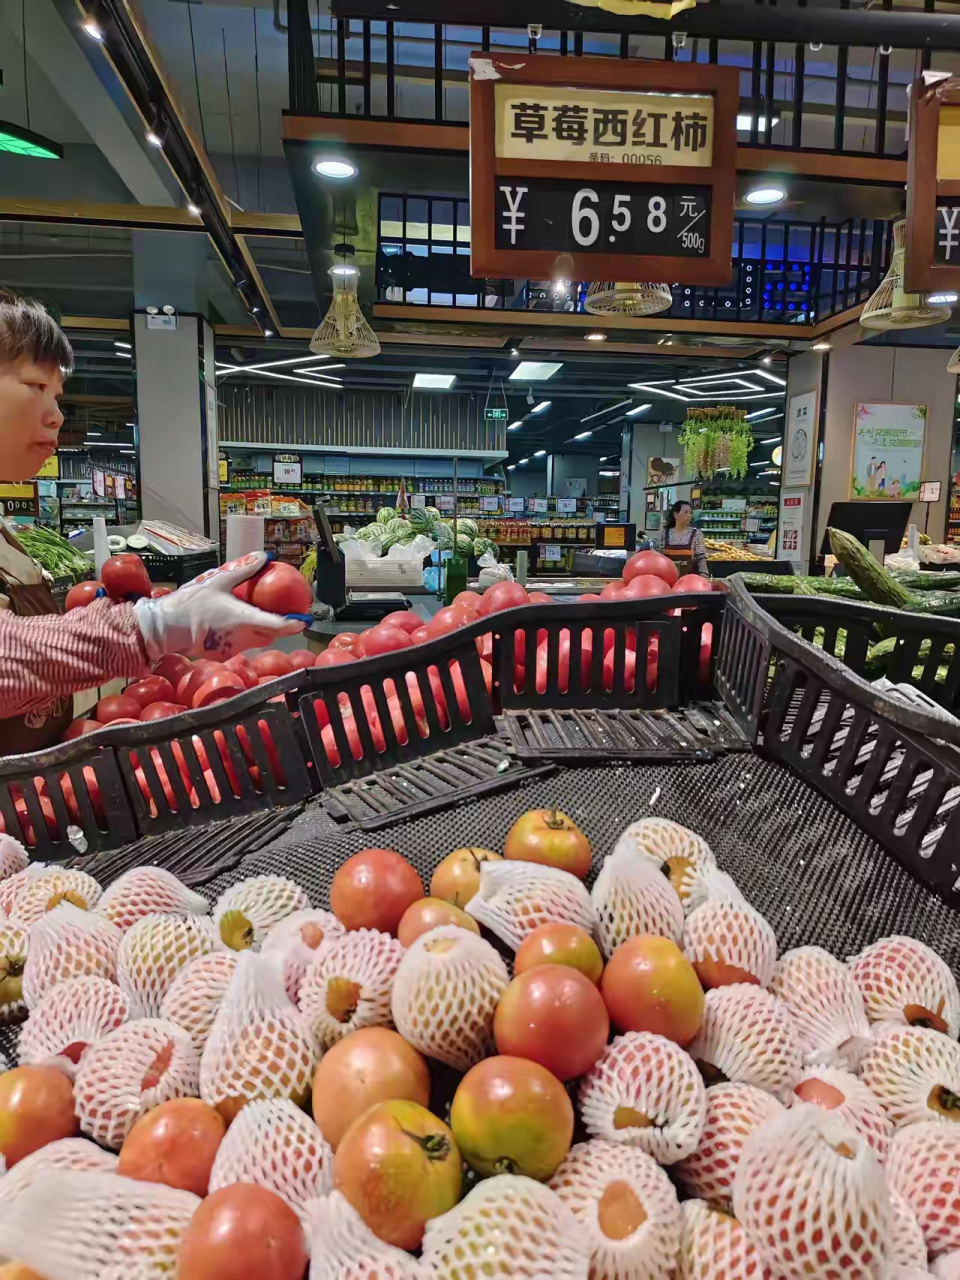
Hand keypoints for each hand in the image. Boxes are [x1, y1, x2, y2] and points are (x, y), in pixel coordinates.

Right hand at [134, 552, 305, 660]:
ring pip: (255, 640)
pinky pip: (240, 644)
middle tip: (282, 611)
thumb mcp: (218, 581)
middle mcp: (242, 638)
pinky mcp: (222, 654)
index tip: (305, 619)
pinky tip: (234, 622)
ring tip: (256, 612)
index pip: (278, 626)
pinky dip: (243, 634)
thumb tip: (264, 557)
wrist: (165, 628)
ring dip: (259, 629)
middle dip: (278, 626)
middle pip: (269, 634)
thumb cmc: (191, 603)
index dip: (294, 624)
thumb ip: (244, 570)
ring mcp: (232, 648)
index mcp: (243, 619)